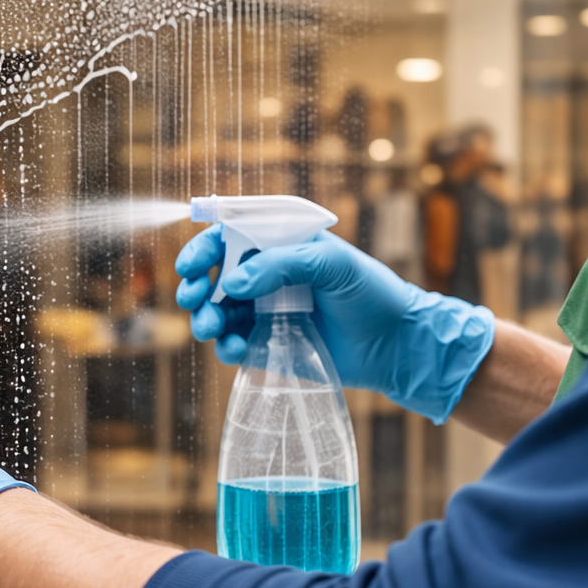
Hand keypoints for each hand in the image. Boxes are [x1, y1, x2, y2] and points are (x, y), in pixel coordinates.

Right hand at [175, 228, 494, 423]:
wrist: (395, 344)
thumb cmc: (370, 292)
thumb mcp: (331, 263)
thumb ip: (282, 265)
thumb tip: (231, 283)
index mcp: (279, 247)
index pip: (229, 239)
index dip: (204, 249)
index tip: (191, 267)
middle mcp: (266, 278)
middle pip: (214, 278)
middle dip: (195, 287)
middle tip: (191, 299)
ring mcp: (264, 313)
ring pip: (217, 314)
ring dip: (205, 319)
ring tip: (209, 329)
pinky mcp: (267, 346)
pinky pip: (234, 345)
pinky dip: (226, 347)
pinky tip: (234, 349)